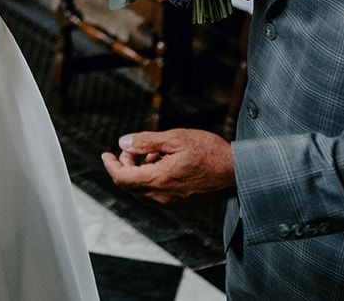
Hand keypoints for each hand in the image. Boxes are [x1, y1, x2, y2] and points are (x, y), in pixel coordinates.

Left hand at [101, 128, 233, 205]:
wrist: (237, 173)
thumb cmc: (210, 153)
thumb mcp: (175, 138)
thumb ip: (146, 141)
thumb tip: (123, 143)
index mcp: (158, 181)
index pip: (122, 178)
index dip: (110, 166)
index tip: (105, 155)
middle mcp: (162, 198)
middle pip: (131, 186)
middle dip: (126, 166)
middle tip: (133, 149)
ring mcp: (173, 204)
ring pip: (144, 191)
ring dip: (141, 172)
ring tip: (155, 152)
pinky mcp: (182, 205)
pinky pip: (158, 195)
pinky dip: (154, 179)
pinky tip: (166, 164)